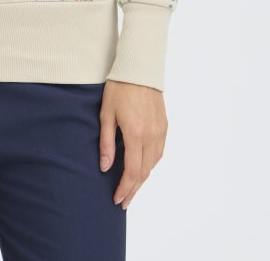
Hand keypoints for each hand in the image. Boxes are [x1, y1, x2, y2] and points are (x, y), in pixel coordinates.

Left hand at [99, 79, 167, 209]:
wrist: (139, 68)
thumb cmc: (119, 88)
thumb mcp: (106, 113)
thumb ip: (106, 142)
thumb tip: (105, 167)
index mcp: (135, 134)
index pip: (132, 171)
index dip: (125, 188)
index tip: (118, 199)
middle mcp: (151, 136)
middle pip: (144, 172)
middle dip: (134, 189)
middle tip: (124, 201)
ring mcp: (160, 131)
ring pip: (153, 164)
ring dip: (143, 178)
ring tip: (132, 187)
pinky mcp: (164, 125)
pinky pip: (159, 152)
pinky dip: (151, 164)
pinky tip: (143, 167)